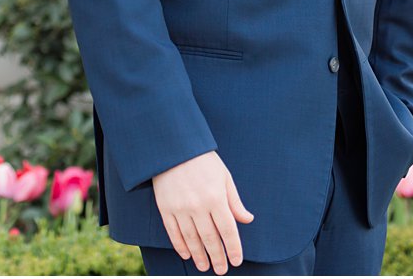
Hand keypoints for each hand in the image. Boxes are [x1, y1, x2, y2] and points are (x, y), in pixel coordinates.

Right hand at [151, 151, 253, 274]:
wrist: (174, 147)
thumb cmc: (203, 160)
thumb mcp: (224, 176)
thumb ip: (235, 201)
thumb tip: (247, 220)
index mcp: (216, 197)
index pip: (227, 230)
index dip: (233, 248)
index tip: (236, 261)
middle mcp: (198, 205)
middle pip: (210, 238)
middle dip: (217, 257)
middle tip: (221, 270)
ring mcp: (180, 208)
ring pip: (191, 239)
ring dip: (199, 256)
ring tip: (204, 267)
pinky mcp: (165, 207)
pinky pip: (173, 232)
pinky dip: (180, 246)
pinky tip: (186, 254)